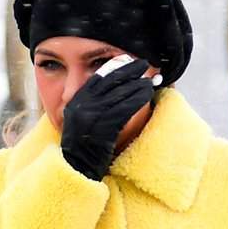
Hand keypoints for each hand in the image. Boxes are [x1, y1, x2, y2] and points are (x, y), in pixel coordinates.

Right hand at [60, 59, 155, 180]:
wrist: (76, 169)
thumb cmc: (83, 147)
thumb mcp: (80, 122)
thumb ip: (91, 107)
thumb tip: (112, 92)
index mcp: (76, 102)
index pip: (97, 78)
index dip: (114, 67)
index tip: (127, 59)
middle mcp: (82, 106)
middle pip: (110, 82)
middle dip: (129, 70)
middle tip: (143, 63)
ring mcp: (91, 117)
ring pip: (120, 93)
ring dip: (138, 84)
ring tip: (151, 80)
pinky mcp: (103, 128)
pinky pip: (124, 109)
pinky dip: (137, 99)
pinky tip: (148, 95)